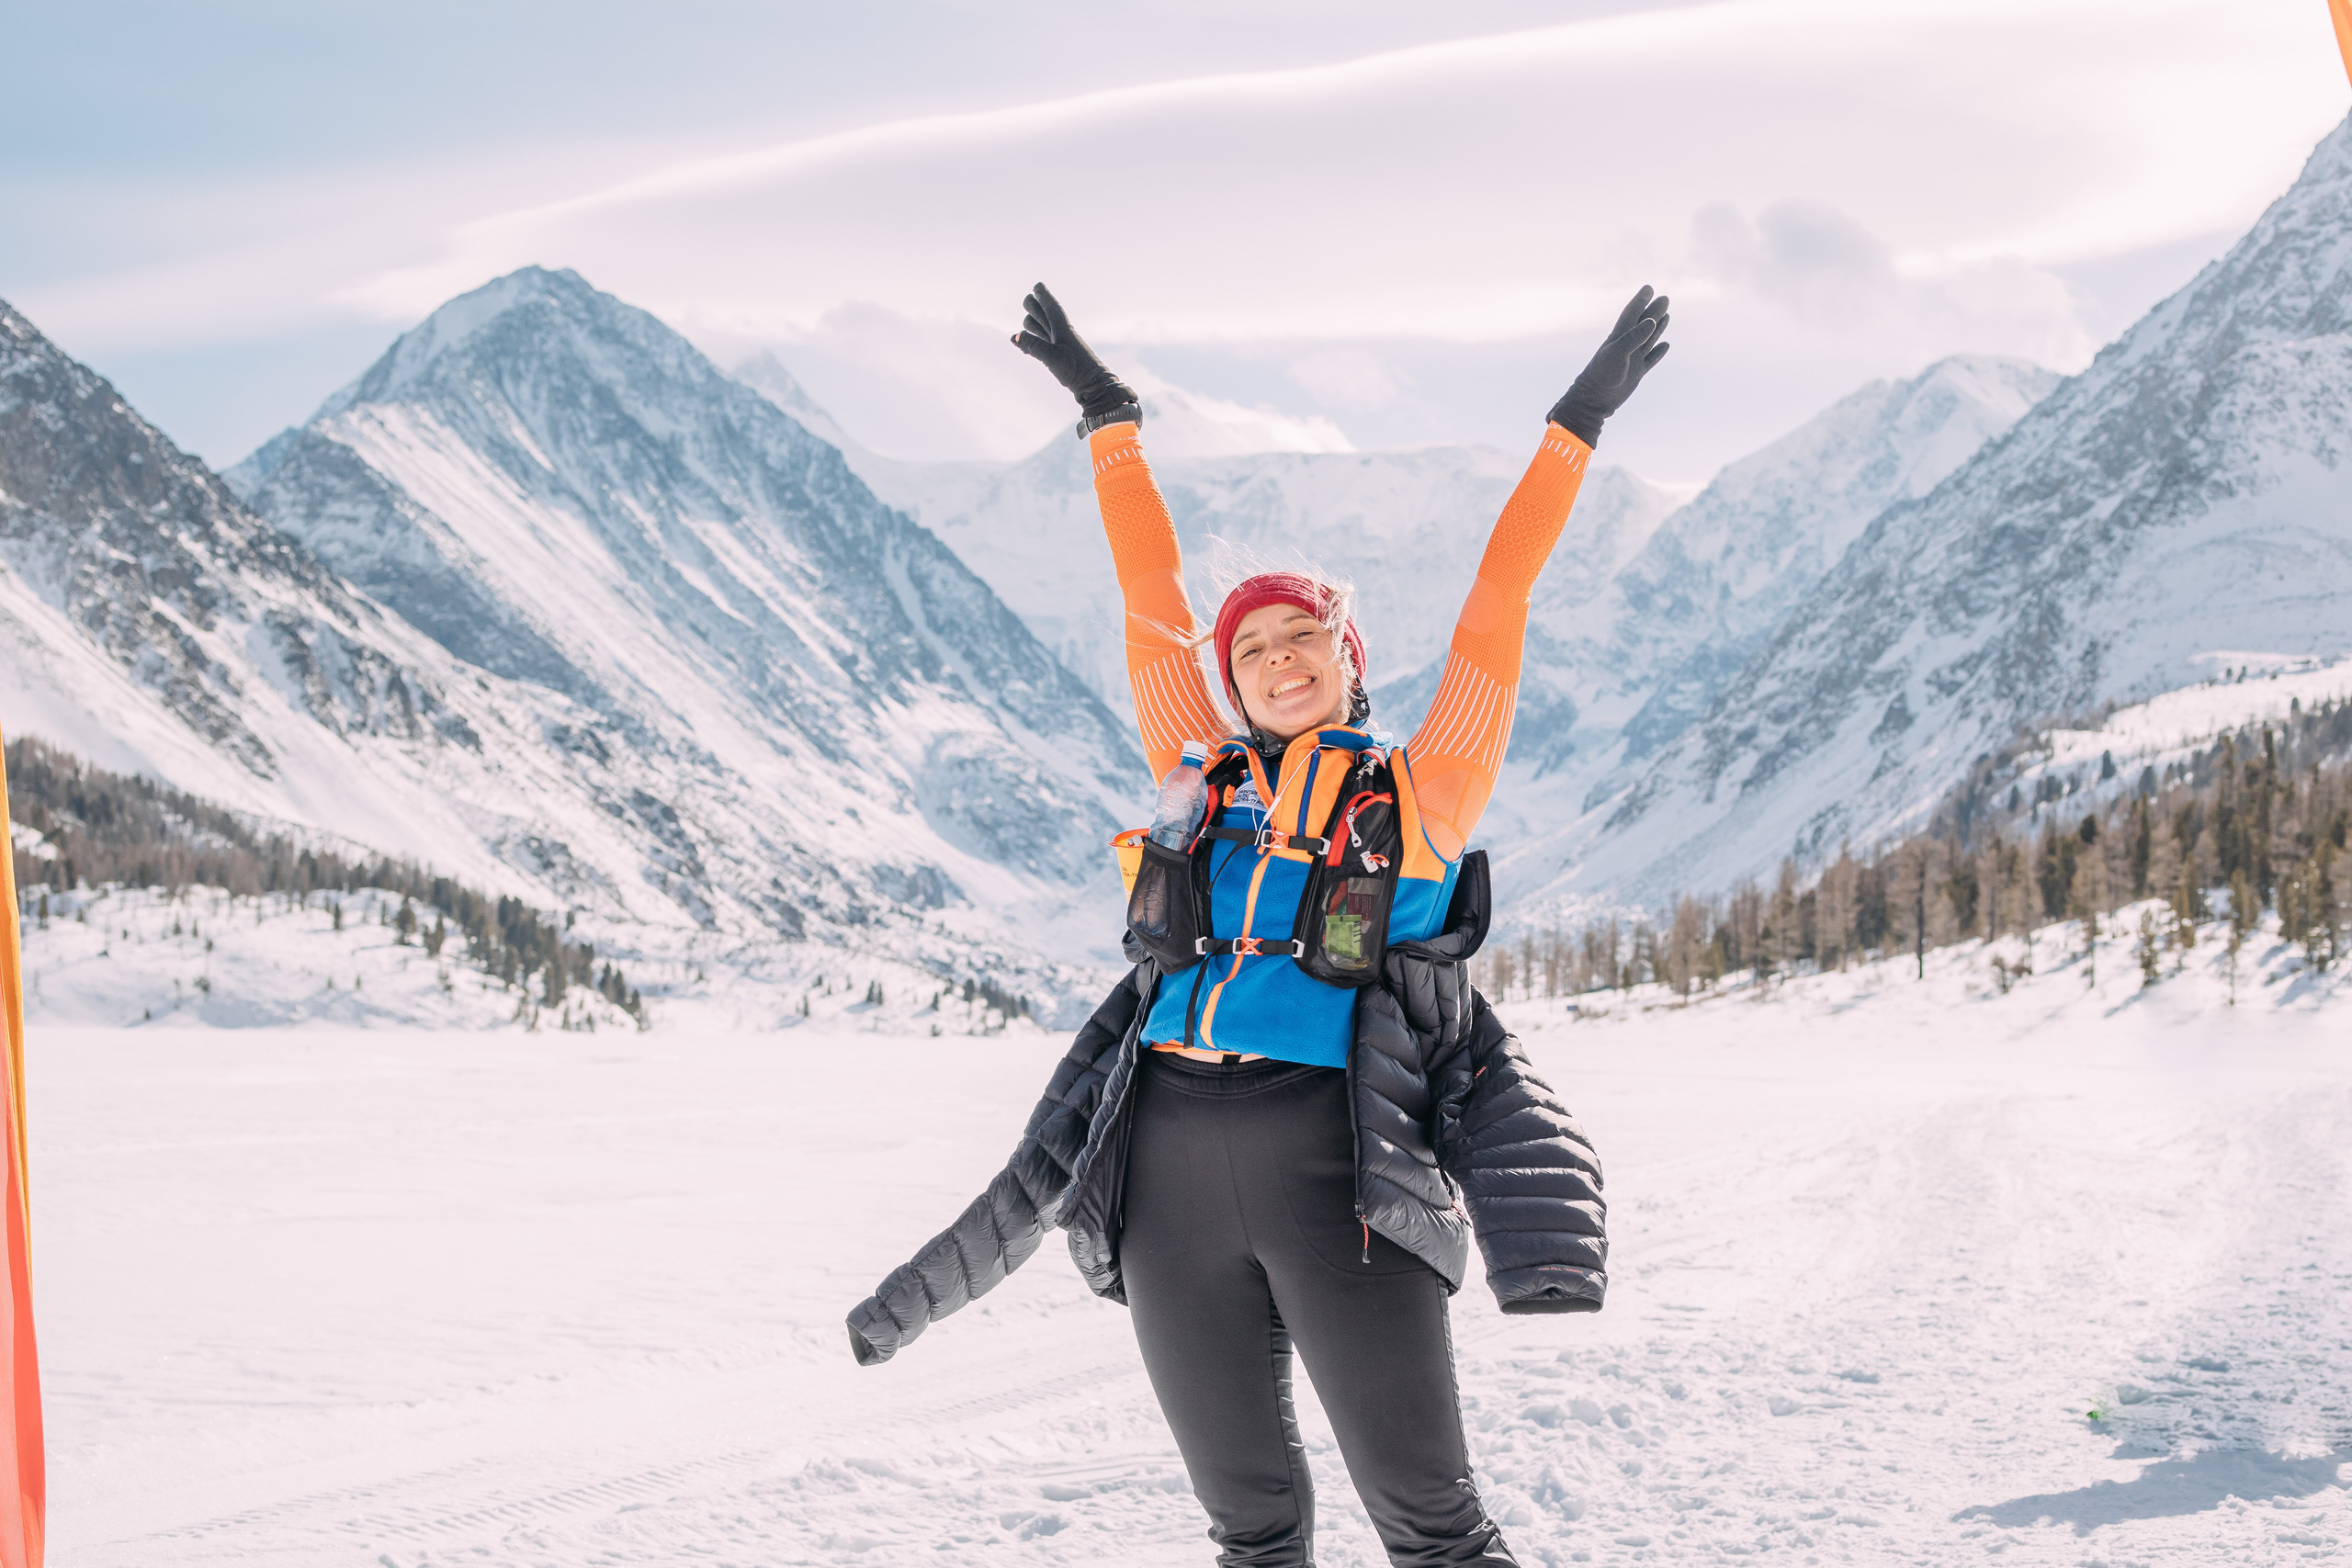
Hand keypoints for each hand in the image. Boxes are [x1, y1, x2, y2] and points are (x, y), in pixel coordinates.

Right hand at [1011, 282, 1138, 423]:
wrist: (1094, 388)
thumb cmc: (1077, 371)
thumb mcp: (1053, 358)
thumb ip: (1034, 346)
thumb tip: (1014, 336)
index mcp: (1063, 330)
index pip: (1051, 307)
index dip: (1044, 295)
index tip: (1037, 285)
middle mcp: (1062, 335)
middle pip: (1044, 315)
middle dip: (1034, 308)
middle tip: (1028, 300)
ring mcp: (1061, 347)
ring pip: (1042, 330)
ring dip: (1032, 325)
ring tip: (1026, 324)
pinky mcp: (1060, 359)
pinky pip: (1041, 345)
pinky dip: (1031, 342)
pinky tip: (1024, 344)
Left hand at [1547, 286, 1670, 447]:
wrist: (1594, 400)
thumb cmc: (1602, 375)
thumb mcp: (1617, 353)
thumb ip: (1634, 337)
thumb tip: (1651, 321)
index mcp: (1619, 337)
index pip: (1631, 314)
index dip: (1640, 301)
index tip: (1649, 288)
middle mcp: (1626, 346)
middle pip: (1643, 324)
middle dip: (1653, 311)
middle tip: (1665, 298)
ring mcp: (1631, 359)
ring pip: (1648, 339)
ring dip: (1658, 327)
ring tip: (1667, 314)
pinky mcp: (1636, 373)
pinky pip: (1650, 359)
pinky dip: (1658, 352)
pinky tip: (1666, 345)